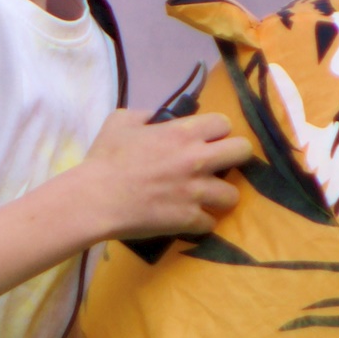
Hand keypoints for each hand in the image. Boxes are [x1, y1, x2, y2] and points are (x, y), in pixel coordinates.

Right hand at [66, 108, 246, 240]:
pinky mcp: (189, 219)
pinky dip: (200, 222)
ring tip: (205, 198)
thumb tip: (156, 118)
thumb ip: (145, 115)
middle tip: (218, 165)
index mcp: (183, 133)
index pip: (224, 123)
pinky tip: (187, 218)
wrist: (96, 199)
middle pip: (243, 152)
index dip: (217, 131)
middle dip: (234, 157)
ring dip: (219, 196)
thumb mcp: (120, 121)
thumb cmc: (105, 159)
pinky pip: (210, 222)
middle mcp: (197, 160)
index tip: (207, 140)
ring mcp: (196, 192)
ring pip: (233, 195)